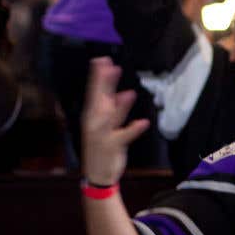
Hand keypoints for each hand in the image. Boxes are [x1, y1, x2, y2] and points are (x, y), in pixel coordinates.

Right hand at [82, 57, 149, 186]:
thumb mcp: (105, 124)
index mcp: (91, 116)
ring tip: (129, 93)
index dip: (98, 76)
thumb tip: (122, 92)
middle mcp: (95, 123)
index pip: (94, 92)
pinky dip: (133, 129)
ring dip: (120, 105)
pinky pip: (124, 136)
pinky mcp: (113, 146)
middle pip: (100, 100)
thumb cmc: (101, 147)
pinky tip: (143, 122)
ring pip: (111, 116)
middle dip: (104, 83)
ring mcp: (102, 135)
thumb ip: (114, 109)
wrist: (97, 175)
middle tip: (110, 66)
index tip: (101, 60)